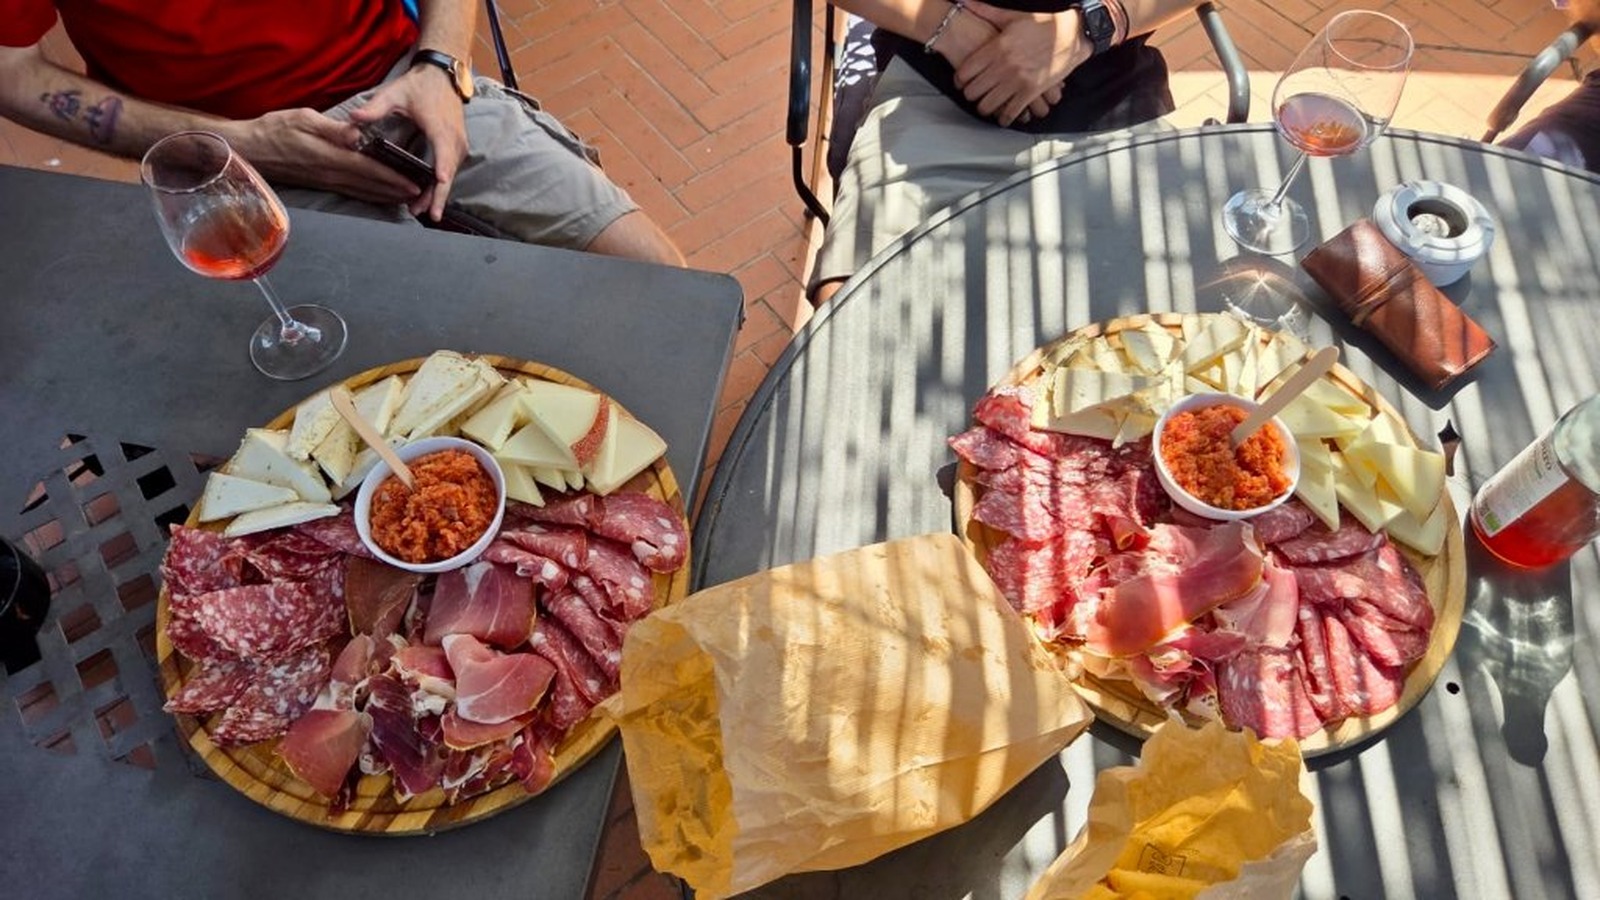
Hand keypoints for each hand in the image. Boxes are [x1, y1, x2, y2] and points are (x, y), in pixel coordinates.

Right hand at [224, 108, 421, 203]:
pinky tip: (382, 197)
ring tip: (410, 199)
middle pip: (372, 185)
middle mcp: (331, 174)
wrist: (250, 150)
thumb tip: (356, 134)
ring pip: (364, 192)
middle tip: (423, 195)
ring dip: (388, 196)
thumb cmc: (275, 129)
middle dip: (398, 190)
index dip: (394, 177)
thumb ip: (332, 129)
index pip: (369, 169)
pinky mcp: (323, 184)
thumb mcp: (303, 119)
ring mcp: (327, 182)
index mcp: (330, 157)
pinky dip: (371, 196)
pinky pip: (353, 193)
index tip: (414, 183)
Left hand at [349, 65, 469, 220]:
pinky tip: (427, 197)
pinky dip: (440, 185)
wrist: (443, 75)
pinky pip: (449, 170)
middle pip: (448, 174)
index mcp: (440, 128)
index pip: (443, 154)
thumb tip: (354, 118)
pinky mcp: (457, 148)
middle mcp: (454, 140)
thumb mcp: (395, 93)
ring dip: (438, 194)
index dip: (441, 173)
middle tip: (423, 213)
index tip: (438, 187)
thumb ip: (375, 107)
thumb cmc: (419, 85)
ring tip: (422, 210)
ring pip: (450, 176)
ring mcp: (458, 145)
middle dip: (437, 195)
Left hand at [955, 1, 1090, 126]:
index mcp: (997, 47)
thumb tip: (965, 0)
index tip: (960, 81)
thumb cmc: (1044, 23)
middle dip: (970, 94)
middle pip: (973, 91)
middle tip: (972, 93)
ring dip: (985, 107)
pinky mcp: (1032, 92)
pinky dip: (1004, 118)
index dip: (959, 80)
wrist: (1073, 33)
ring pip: (988, 105)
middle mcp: (1005, 66)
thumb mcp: (1012, 16)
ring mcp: (1018, 81)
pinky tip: (1002, 116)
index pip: (965, 72)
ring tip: (985, 104)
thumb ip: (986, 11)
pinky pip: (1011, 113)